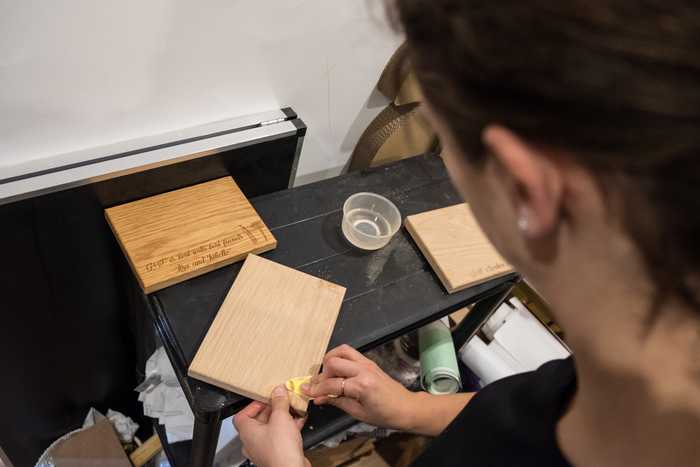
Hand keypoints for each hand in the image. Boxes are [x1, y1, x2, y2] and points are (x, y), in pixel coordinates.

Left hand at [233, 386, 309, 466]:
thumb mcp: (281, 417)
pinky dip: (288, 429)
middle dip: (272, 409)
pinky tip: (299, 422)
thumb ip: (279, 402)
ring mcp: (264, 450)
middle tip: (282, 401)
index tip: (266, 399)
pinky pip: (280, 437)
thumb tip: (278, 392)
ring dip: (282, 419)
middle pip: (259, 420)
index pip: (242, 415)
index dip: (254, 405)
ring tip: (293, 410)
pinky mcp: (276, 454)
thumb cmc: (280, 450)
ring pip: (271, 429)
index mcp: (247, 432)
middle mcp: (252, 442)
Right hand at [302, 344, 416, 429]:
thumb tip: (319, 398)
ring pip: (341, 351)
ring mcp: (366, 363)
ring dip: (330, 361)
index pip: (332, 384)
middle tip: (318, 387)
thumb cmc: (384, 415)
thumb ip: (337, 402)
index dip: (316, 389)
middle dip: (322, 374)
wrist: (406, 407)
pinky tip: (336, 371)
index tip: (306, 392)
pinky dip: (339, 358)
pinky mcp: (369, 361)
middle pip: (333, 362)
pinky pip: (349, 353)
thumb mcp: (358, 413)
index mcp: (362, 385)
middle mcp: (363, 370)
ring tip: (326, 375)